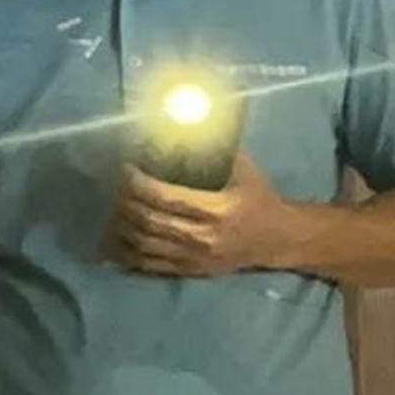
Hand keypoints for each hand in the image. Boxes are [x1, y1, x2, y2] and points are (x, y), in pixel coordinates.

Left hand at [110, 151, 295, 278]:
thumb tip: (188, 124)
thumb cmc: (260, 200)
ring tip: (115, 208)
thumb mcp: (246, 171)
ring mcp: (194, 256)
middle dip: (126, 201)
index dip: (140, 183)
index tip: (127, 168)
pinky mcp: (189, 270)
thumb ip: (219, 150)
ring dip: (122, 225)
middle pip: (150, 220)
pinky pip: (149, 264)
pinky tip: (116, 239)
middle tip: (118, 186)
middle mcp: (203, 236)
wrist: (278, 239)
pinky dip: (127, 252)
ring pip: (144, 243)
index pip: (166, 197)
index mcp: (217, 209)